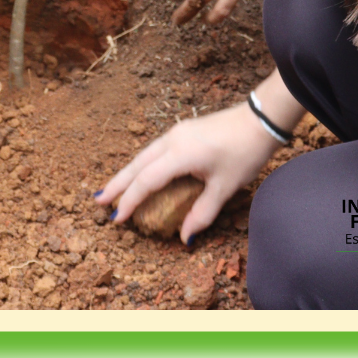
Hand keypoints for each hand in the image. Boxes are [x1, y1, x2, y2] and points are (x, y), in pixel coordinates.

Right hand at [97, 103, 278, 243]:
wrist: (258, 119)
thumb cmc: (244, 152)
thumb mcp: (225, 187)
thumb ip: (202, 213)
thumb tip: (184, 238)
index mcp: (180, 154)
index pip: (146, 180)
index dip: (130, 201)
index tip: (117, 218)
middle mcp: (172, 140)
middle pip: (137, 164)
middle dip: (117, 184)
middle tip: (98, 201)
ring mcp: (176, 132)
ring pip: (143, 155)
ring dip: (127, 172)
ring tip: (113, 189)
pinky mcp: (182, 131)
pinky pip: (154, 149)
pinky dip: (142, 164)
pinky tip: (140, 173)